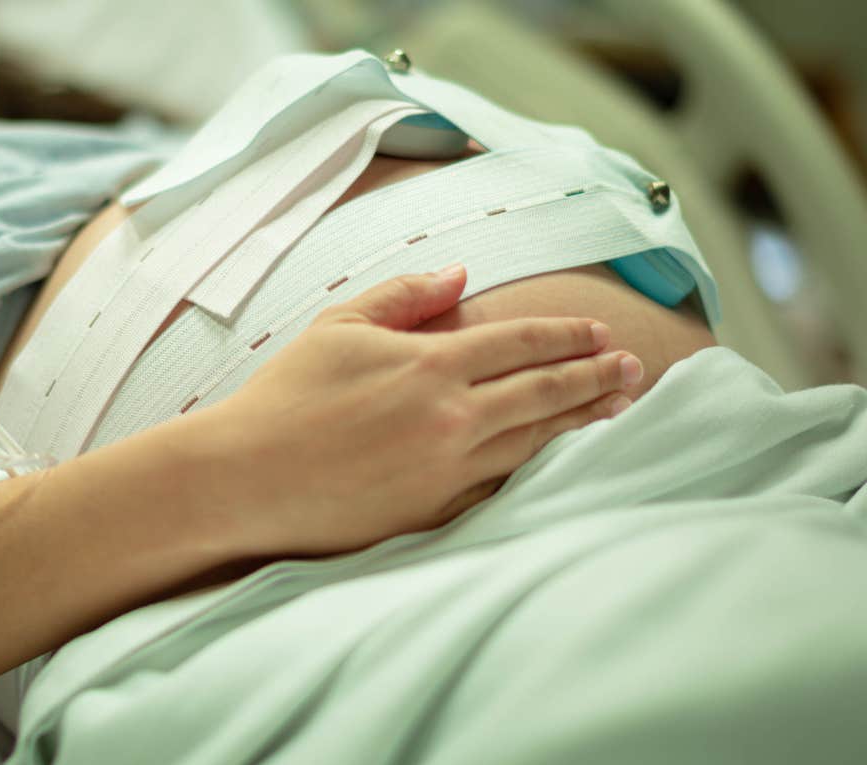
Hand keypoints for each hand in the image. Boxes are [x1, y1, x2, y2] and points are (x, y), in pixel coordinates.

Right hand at [209, 264, 640, 556]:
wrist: (246, 476)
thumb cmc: (285, 395)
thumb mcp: (339, 326)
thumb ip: (405, 296)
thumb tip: (462, 275)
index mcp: (431, 363)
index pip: (521, 343)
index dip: (567, 336)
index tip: (599, 333)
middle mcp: (452, 416)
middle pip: (545, 391)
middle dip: (594, 376)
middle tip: (633, 369)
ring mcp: (447, 469)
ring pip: (535, 441)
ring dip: (582, 422)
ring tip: (617, 409)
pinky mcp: (434, 510)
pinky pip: (503, 485)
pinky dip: (538, 469)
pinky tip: (559, 459)